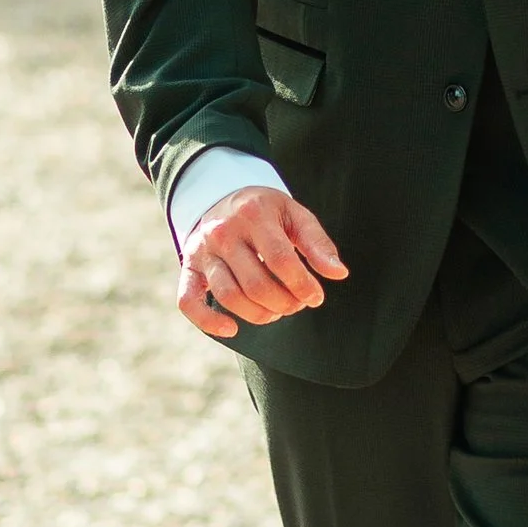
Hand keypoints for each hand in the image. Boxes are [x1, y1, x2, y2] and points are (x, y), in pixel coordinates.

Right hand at [178, 192, 348, 338]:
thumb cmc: (266, 212)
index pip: (281, 260)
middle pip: (256, 284)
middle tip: (297, 304)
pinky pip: (189, 302)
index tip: (316, 297)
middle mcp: (223, 233)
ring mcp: (202, 252)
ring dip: (259, 314)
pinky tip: (233, 329)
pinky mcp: (189, 268)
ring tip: (276, 311)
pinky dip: (209, 322)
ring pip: (229, 296)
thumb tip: (339, 273)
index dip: (302, 285)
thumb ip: (317, 244)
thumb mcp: (295, 216)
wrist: (221, 197)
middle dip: (284, 303)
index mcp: (253, 215)